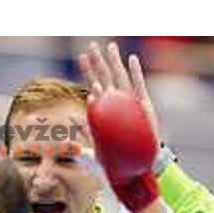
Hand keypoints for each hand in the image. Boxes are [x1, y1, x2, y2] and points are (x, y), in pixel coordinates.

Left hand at [78, 42, 159, 212]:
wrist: (136, 166)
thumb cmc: (115, 159)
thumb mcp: (94, 147)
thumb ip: (83, 133)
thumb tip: (69, 118)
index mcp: (104, 110)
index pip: (93, 86)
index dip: (87, 72)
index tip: (81, 58)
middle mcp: (116, 103)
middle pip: (106, 77)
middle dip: (99, 62)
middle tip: (91, 45)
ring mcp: (131, 103)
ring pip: (121, 78)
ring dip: (115, 62)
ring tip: (110, 46)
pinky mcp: (144, 106)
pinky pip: (139, 86)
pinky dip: (135, 73)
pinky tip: (131, 59)